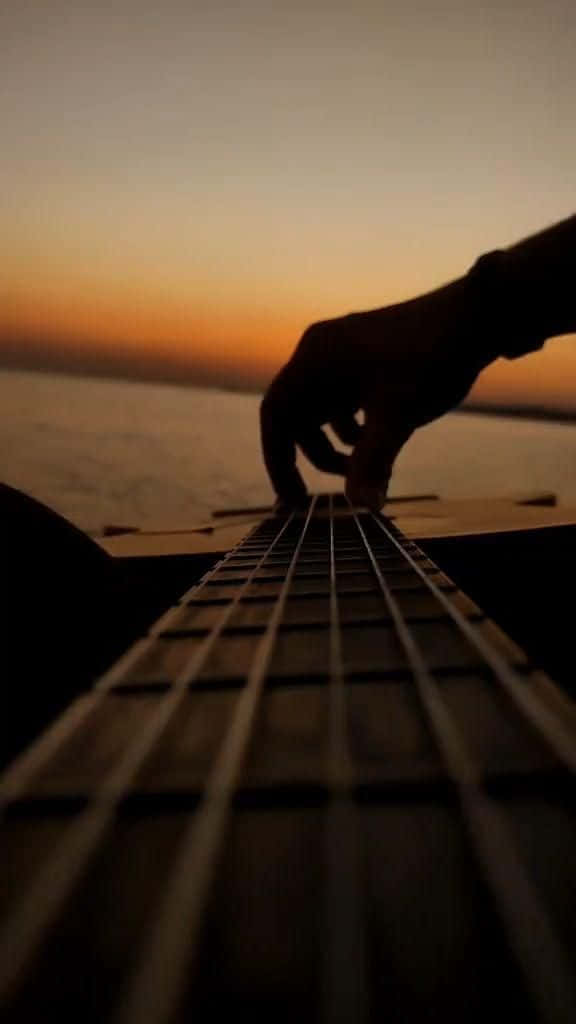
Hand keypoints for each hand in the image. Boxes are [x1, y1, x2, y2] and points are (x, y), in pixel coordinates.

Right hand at [260, 276, 494, 509]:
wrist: (478, 316)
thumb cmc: (432, 358)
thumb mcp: (398, 416)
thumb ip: (373, 463)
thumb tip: (362, 507)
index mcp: (315, 359)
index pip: (275, 415)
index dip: (279, 461)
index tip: (293, 498)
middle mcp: (321, 352)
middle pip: (297, 416)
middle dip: (316, 457)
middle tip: (337, 491)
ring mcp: (344, 352)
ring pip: (323, 411)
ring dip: (338, 445)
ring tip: (368, 466)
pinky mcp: (367, 357)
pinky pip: (344, 399)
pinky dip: (355, 427)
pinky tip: (380, 440)